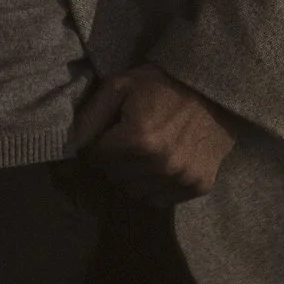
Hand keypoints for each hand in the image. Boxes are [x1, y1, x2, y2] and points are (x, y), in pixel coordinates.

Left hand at [70, 64, 236, 205]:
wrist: (215, 87)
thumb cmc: (162, 84)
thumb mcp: (121, 86)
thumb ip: (90, 115)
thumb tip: (68, 145)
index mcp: (138, 139)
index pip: (96, 158)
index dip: (98, 144)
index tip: (109, 132)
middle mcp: (160, 164)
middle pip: (114, 177)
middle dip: (114, 160)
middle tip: (129, 140)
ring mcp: (182, 177)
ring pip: (135, 192)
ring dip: (134, 176)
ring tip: (146, 152)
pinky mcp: (199, 185)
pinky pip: (161, 200)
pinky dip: (156, 186)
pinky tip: (164, 162)